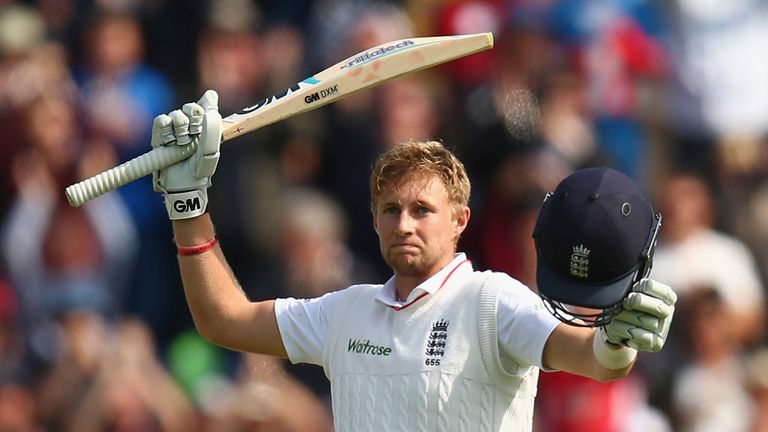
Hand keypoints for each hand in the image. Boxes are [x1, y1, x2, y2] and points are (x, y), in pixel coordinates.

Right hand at [152, 90, 221, 218]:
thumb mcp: (211, 148)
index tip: (207, 111)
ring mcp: (175, 127)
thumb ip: (212, 125)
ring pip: (176, 114)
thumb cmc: (200, 168)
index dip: (207, 104)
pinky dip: (166, 131)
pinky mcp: (160, 133)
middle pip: (191, 106)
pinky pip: (161, 120)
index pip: (208, 101)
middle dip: (193, 122)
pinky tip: (169, 143)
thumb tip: (211, 97)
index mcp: (207, 125)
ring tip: (182, 146)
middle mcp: (192, 123)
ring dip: (180, 131)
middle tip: (194, 138)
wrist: (183, 183)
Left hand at [602, 278, 676, 351]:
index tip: (635, 288)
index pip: (664, 291)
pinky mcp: (656, 344)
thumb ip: (635, 287)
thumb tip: (630, 279)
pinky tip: (615, 326)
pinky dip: (622, 329)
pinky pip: (639, 335)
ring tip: (615, 315)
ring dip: (625, 316)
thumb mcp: (631, 292)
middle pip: (658, 307)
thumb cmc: (627, 307)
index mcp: (667, 298)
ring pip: (644, 321)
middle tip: (626, 303)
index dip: (646, 287)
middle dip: (637, 302)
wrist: (619, 329)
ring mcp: (663, 330)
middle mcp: (668, 313)